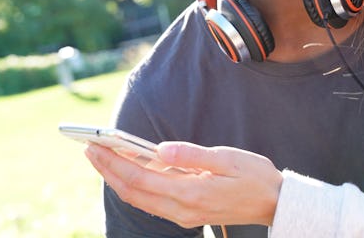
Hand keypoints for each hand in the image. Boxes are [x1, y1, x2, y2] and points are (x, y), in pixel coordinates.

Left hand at [85, 141, 282, 227]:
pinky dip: (135, 186)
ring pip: (140, 200)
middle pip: (133, 192)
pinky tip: (130, 170)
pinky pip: (152, 203)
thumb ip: (191, 155)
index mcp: (191, 193)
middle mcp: (182, 209)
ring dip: (118, 179)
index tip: (95, 146)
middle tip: (89, 149)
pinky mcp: (186, 215)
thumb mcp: (226, 157)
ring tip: (103, 157)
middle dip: (108, 170)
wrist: (274, 203)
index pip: (141, 178)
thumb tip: (159, 149)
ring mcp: (183, 215)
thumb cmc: (254, 175)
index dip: (114, 162)